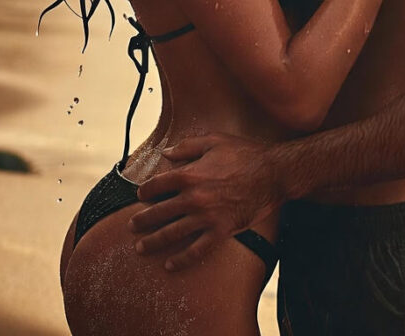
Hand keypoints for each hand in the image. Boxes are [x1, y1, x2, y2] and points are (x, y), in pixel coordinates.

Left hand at [128, 133, 281, 270]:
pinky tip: (169, 265)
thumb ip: (187, 146)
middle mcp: (193, 197)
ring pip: (172, 234)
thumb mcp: (214, 140)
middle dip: (142, 220)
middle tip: (132, 226)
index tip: (140, 196)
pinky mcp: (220, 231)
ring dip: (153, 242)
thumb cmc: (244, 153)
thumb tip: (166, 153)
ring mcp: (206, 217)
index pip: (157, 185)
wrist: (272, 173)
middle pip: (159, 212)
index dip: (145, 191)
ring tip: (140, 247)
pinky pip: (196, 250)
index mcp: (189, 174)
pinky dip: (181, 260)